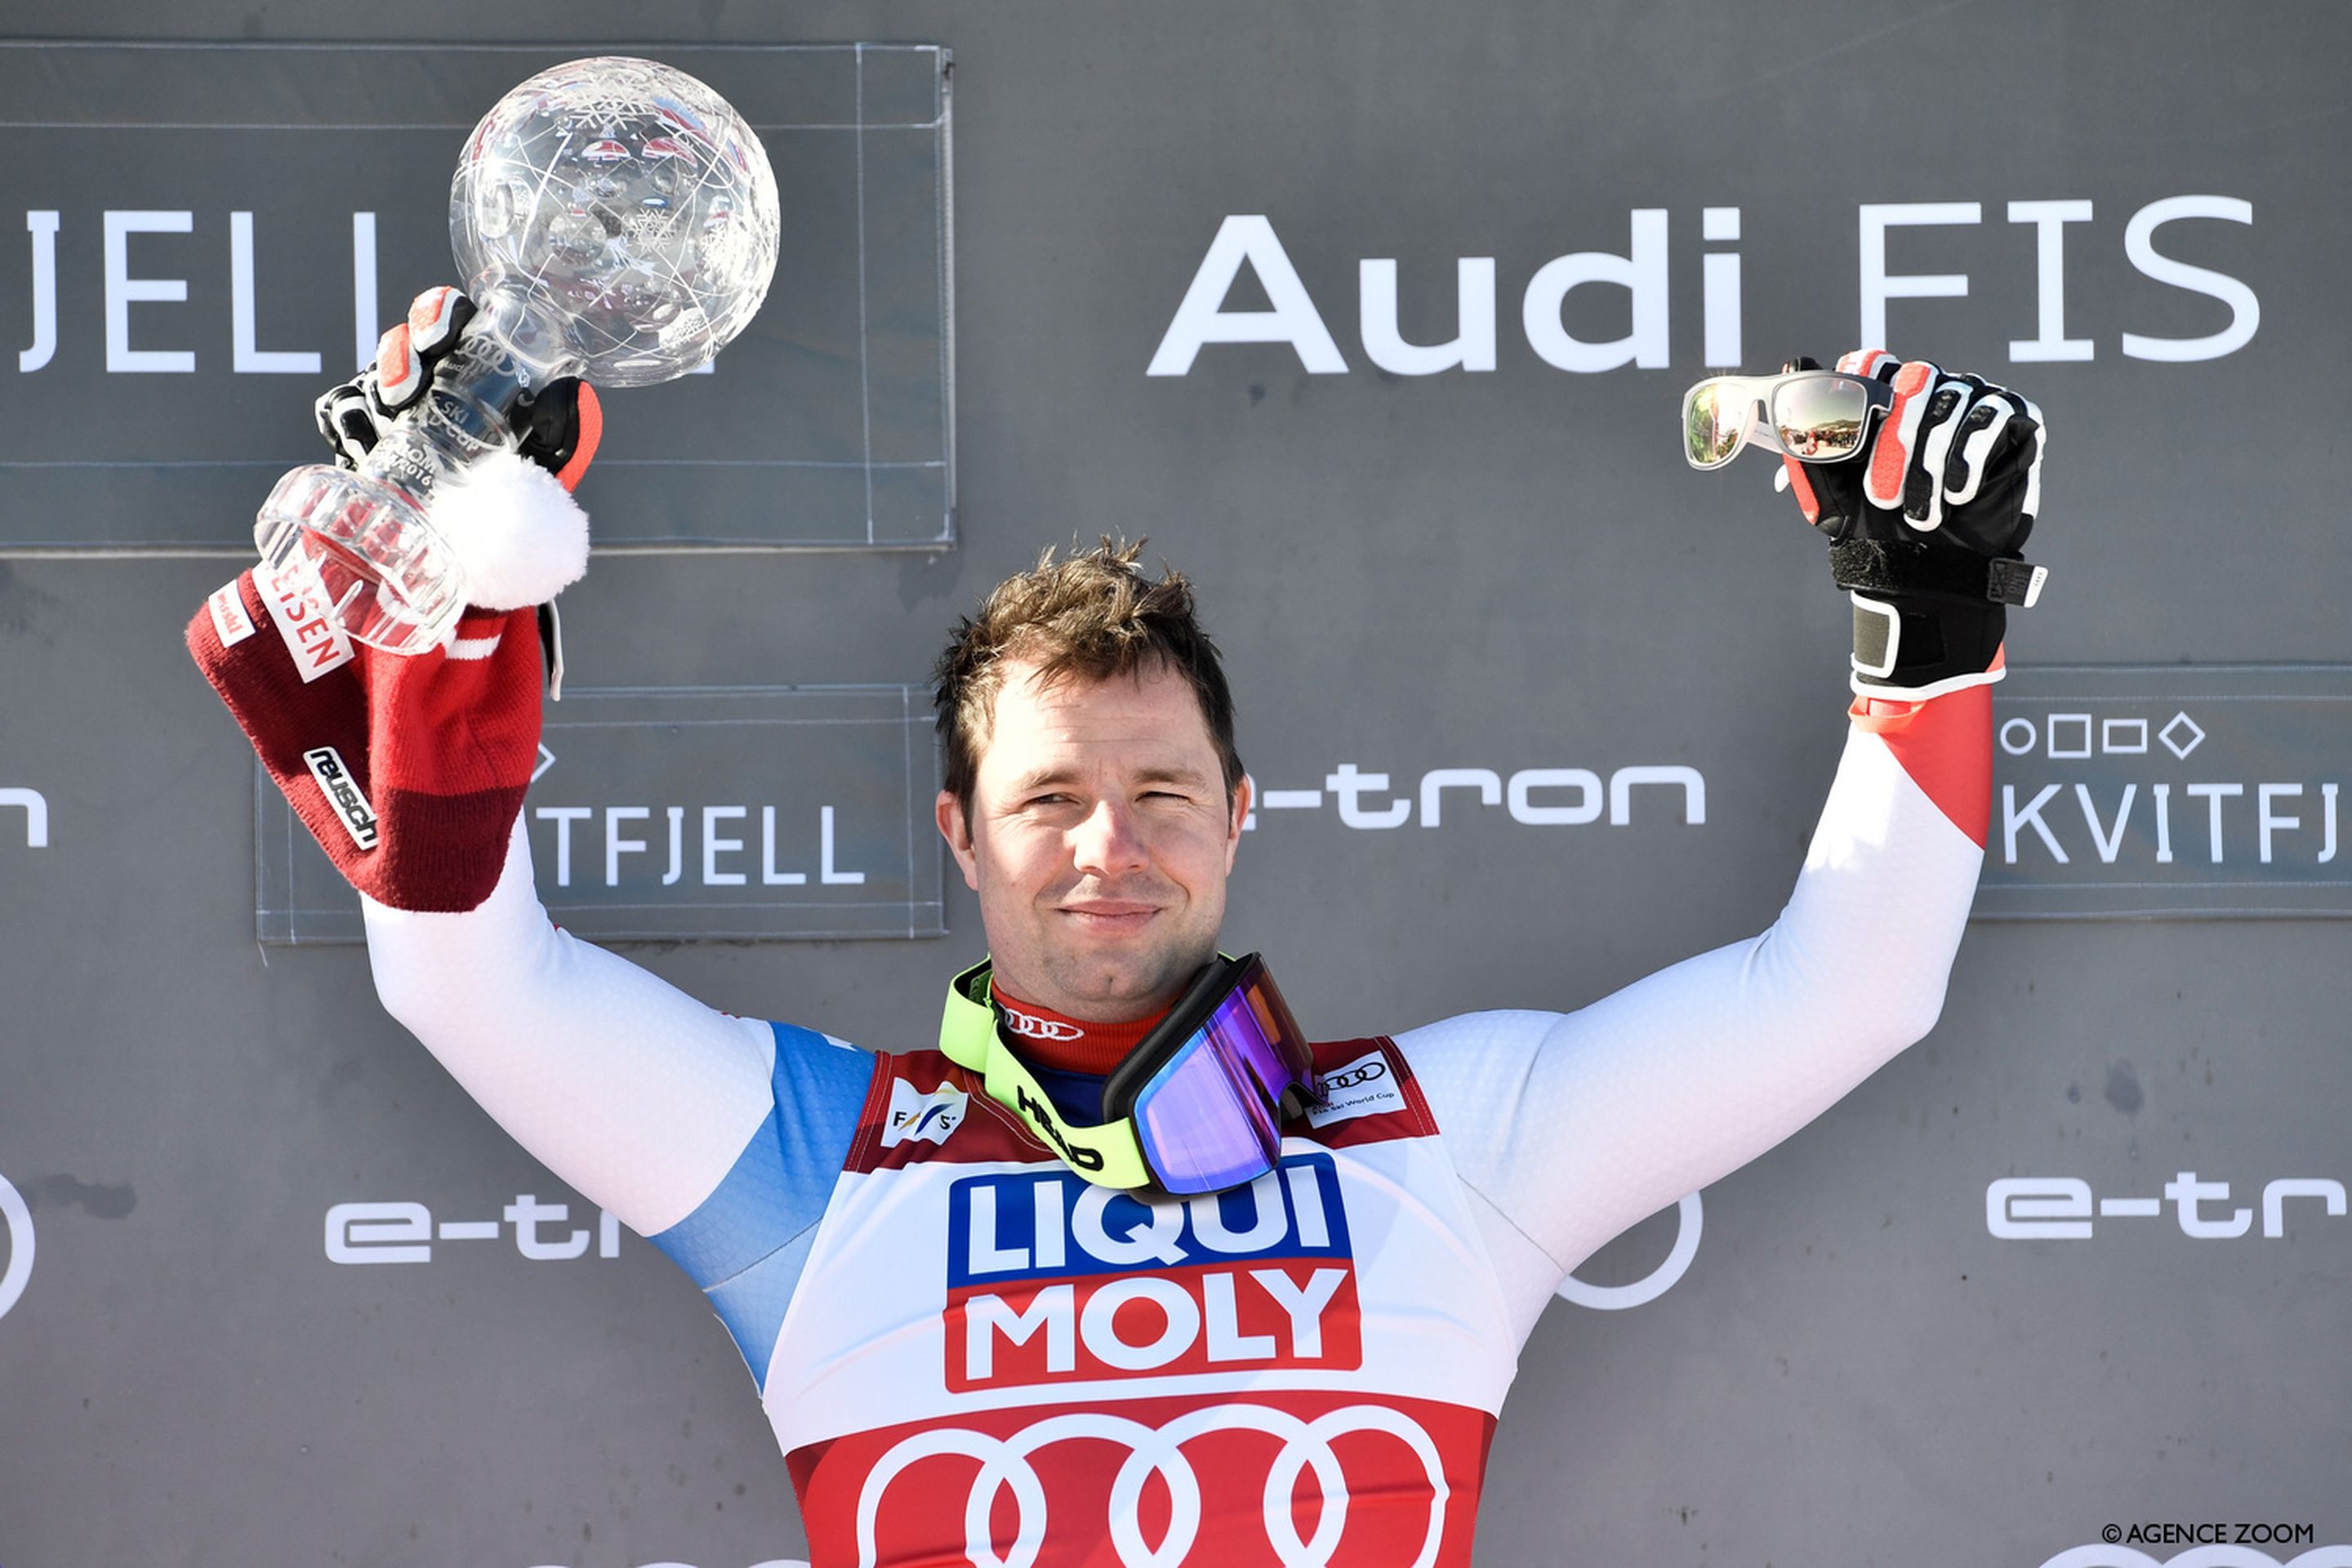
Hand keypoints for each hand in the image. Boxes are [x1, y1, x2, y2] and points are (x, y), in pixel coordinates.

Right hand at [314, 286, 602, 490]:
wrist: (487, 533)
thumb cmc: (522, 478)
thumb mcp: (553, 450)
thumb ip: (564, 421)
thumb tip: (566, 393)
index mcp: (470, 361)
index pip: (447, 317)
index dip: (436, 314)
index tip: (438, 340)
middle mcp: (427, 373)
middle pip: (399, 344)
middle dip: (397, 361)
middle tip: (405, 394)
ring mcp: (389, 400)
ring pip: (367, 379)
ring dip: (375, 401)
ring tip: (391, 431)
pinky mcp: (360, 431)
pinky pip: (337, 412)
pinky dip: (347, 428)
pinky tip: (364, 449)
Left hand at [1780, 350, 2048, 697]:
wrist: (1926, 571)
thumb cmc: (1875, 527)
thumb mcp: (1829, 490)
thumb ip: (1807, 438)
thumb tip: (1793, 365)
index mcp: (1886, 397)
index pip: (1873, 362)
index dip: (1860, 389)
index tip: (1852, 439)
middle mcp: (1931, 388)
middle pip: (1913, 379)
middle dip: (1894, 443)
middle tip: (1883, 499)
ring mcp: (1974, 399)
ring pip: (1952, 403)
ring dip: (1930, 468)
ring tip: (1922, 516)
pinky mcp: (2015, 419)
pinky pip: (1994, 417)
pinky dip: (1969, 459)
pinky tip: (1958, 494)